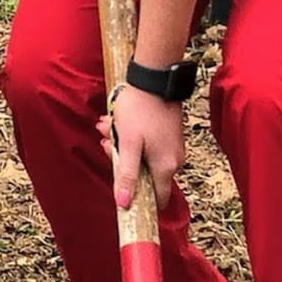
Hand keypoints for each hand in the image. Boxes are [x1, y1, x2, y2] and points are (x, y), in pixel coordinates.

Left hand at [96, 85, 184, 208]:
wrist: (153, 78)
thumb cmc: (139, 110)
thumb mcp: (127, 144)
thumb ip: (126, 175)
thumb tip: (123, 203)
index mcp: (166, 167)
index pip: (157, 199)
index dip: (138, 199)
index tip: (120, 190)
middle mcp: (174, 160)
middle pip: (145, 175)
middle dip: (122, 161)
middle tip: (107, 142)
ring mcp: (173, 147)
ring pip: (144, 156)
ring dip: (124, 145)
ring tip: (109, 125)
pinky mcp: (169, 135)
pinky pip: (148, 144)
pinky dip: (133, 137)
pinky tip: (119, 121)